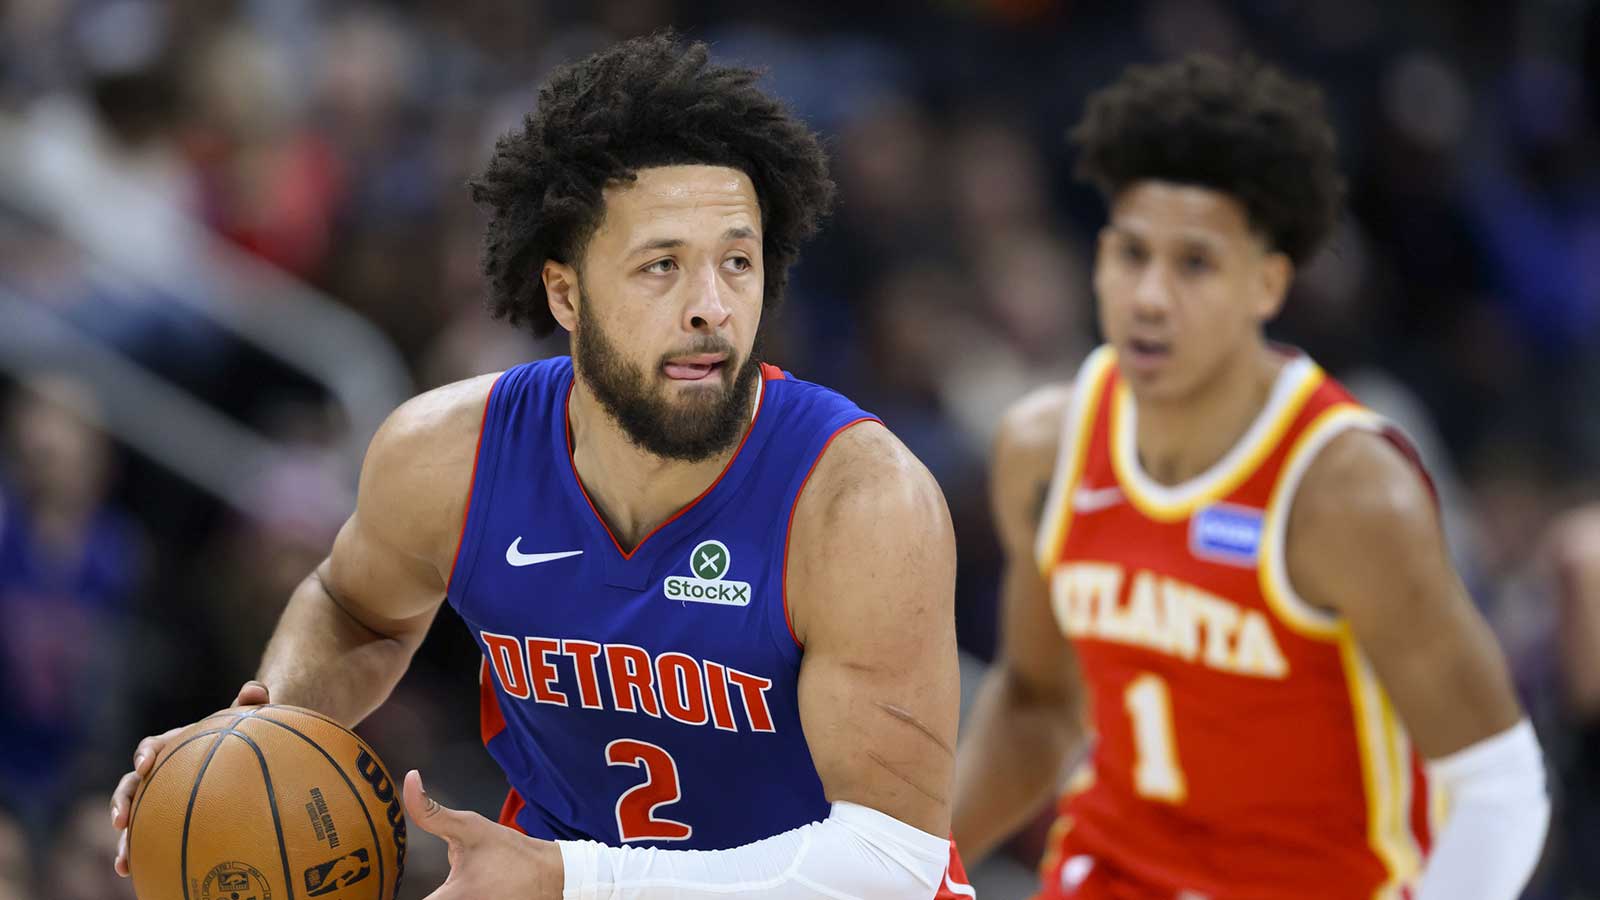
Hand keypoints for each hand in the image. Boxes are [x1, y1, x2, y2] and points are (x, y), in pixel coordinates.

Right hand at [110, 680, 270, 875]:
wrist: (241, 753)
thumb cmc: (240, 734)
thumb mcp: (245, 719)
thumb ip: (250, 703)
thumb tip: (256, 688)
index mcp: (171, 746)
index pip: (151, 747)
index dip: (145, 755)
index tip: (145, 765)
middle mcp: (158, 773)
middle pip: (130, 787)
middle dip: (121, 803)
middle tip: (120, 820)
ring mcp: (159, 799)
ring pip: (133, 820)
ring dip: (125, 840)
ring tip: (123, 863)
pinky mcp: (167, 820)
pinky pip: (151, 839)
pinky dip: (143, 856)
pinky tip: (140, 877)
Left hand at [403, 769, 564, 898]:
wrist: (550, 876)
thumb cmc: (509, 852)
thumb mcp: (470, 827)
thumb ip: (431, 811)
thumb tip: (410, 779)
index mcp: (451, 899)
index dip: (389, 896)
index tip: (382, 888)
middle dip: (425, 892)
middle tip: (395, 887)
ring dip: (441, 894)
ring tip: (457, 878)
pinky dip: (458, 897)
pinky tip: (467, 888)